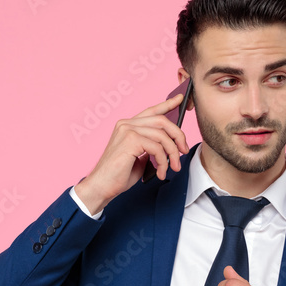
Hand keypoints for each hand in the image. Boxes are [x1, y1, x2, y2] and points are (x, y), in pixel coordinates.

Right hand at [74, 94, 188, 214]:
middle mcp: (126, 124)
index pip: (151, 111)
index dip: (167, 104)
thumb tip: (169, 145)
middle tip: (184, 151)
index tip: (180, 99)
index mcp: (127, 125)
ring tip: (173, 167)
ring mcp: (127, 130)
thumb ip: (151, 147)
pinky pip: (157, 147)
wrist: (102, 186)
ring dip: (172, 153)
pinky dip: (163, 162)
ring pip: (162, 135)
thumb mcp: (139, 157)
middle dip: (178, 135)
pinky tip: (160, 172)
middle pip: (162, 120)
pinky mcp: (130, 140)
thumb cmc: (118, 175)